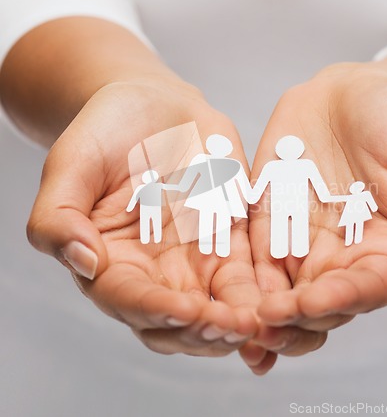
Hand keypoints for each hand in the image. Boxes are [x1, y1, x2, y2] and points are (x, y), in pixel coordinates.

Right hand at [27, 79, 260, 356]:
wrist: (153, 106)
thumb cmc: (104, 133)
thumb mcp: (68, 166)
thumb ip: (58, 217)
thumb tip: (84, 262)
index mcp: (111, 263)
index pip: (130, 301)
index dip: (156, 310)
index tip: (185, 309)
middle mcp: (154, 271)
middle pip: (177, 322)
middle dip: (203, 330)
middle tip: (230, 326)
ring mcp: (195, 259)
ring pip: (217, 308)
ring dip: (236, 322)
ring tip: (257, 322)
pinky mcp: (230, 240)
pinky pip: (248, 274)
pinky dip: (261, 293)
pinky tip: (279, 302)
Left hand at [248, 64, 386, 355]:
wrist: (357, 92)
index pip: (364, 290)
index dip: (338, 300)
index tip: (310, 302)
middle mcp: (343, 256)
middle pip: (317, 303)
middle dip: (291, 318)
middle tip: (264, 321)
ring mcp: (302, 241)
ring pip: (280, 290)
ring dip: (257, 310)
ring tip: (234, 321)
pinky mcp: (269, 221)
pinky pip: (251, 252)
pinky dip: (237, 276)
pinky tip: (217, 291)